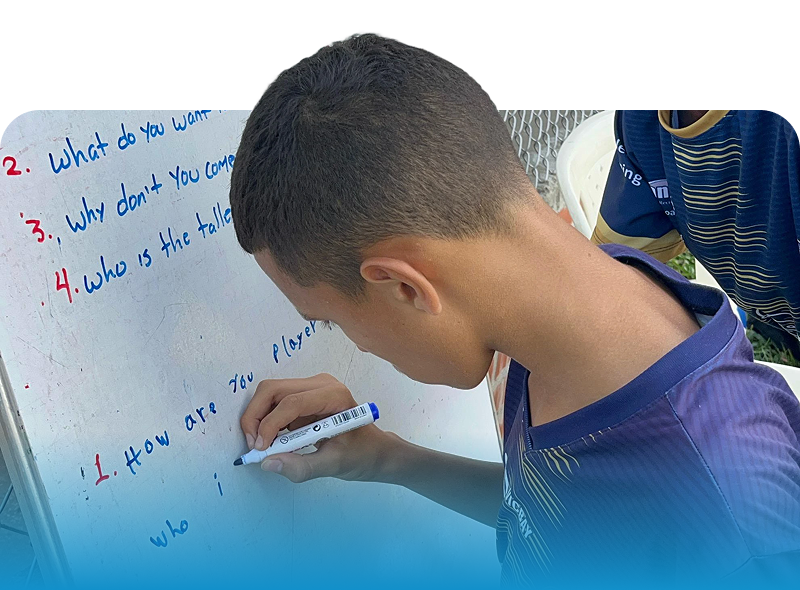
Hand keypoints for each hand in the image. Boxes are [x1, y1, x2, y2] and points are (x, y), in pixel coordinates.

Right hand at [239, 373, 395, 482]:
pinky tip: (275, 441)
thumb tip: (269, 463)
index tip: (261, 448)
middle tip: (254, 445)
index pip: (292, 402)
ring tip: (264, 446)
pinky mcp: (303, 397)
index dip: (270, 425)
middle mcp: (321, 385)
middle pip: (273, 390)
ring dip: (259, 419)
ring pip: (270, 394)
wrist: (375, 450)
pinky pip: (275, 403)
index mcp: (335, 396)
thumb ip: (302, 467)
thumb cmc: (363, 454)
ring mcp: (311, 388)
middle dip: (256, 417)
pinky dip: (267, 421)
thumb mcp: (335, 465)